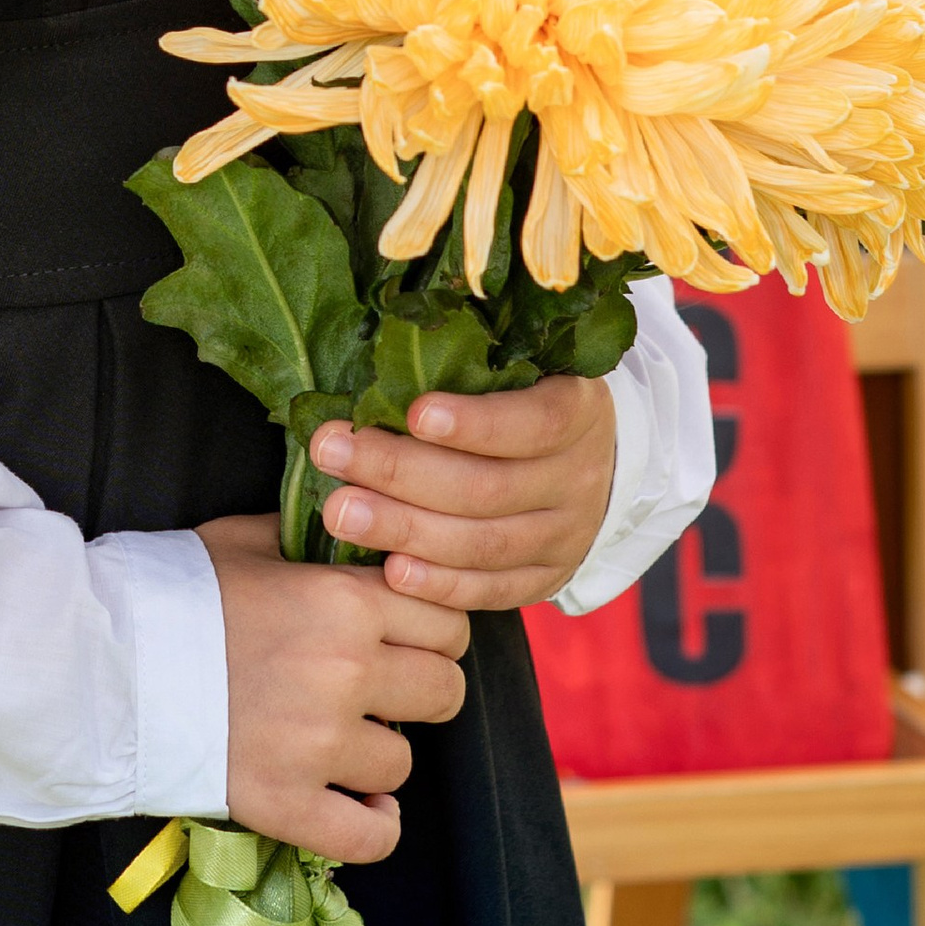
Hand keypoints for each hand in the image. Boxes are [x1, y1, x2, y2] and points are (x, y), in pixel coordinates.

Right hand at [197, 511, 470, 862]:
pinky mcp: (287, 803)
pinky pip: (371, 838)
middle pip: (445, 691)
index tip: (405, 636)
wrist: (104, 659)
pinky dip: (374, 827)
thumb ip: (313, 537)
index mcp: (344, 601)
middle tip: (382, 687)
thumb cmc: (175, 591)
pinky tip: (362, 806)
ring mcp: (319, 745)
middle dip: (420, 687)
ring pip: (403, 762)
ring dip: (379, 752)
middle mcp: (347, 672)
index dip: (431, 628)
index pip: (447, 620)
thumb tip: (354, 529)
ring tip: (340, 739)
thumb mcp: (248, 539)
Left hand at [309, 378, 618, 612]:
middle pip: (489, 488)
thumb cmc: (529, 397)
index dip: (475, 423)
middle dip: (401, 472)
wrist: (593, 464)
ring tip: (342, 512)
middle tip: (332, 454)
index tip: (413, 413)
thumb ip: (470, 359)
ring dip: (406, 530)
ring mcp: (566, 536)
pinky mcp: (546, 578)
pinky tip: (392, 571)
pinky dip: (441, 584)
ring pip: (484, 544)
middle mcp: (579, 478)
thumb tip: (383, 335)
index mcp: (579, 412)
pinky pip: (492, 590)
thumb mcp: (523, 367)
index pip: (534, 423)